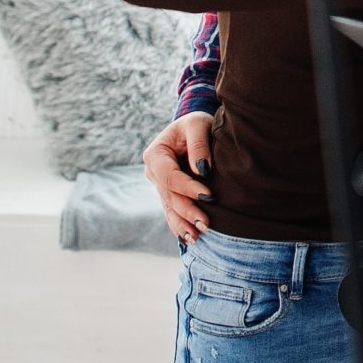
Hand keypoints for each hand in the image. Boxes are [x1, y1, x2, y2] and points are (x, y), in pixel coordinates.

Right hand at [144, 112, 214, 243]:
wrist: (195, 130)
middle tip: (207, 223)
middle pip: (170, 196)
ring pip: (170, 208)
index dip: (188, 188)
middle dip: (188, 211)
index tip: (209, 195)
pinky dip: (180, 225)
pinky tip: (190, 238)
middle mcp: (153, 173)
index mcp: (155, 155)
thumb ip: (199, 144)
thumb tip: (203, 170)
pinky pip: (172, 212)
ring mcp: (159, 186)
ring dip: (183, 223)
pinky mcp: (169, 194)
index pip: (170, 177)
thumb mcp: (198, 124)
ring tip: (198, 236)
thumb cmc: (197, 124)